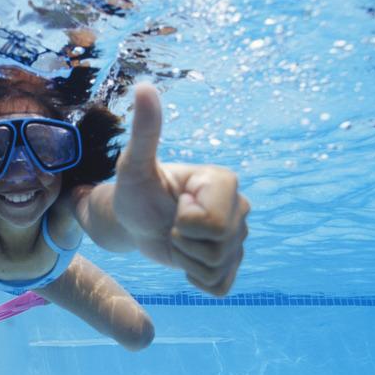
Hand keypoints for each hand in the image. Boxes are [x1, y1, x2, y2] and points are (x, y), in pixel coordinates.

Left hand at [113, 84, 249, 295]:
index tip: (173, 207)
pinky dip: (196, 278)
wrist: (134, 221)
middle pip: (220, 248)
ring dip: (187, 260)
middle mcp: (241, 206)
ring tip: (177, 238)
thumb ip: (145, 129)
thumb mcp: (134, 163)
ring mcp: (239, 237)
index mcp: (225, 181)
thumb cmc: (135, 190)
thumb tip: (144, 87)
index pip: (213, 224)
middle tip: (171, 224)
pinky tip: (186, 258)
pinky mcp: (231, 263)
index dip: (184, 224)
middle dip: (185, 243)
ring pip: (218, 268)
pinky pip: (219, 286)